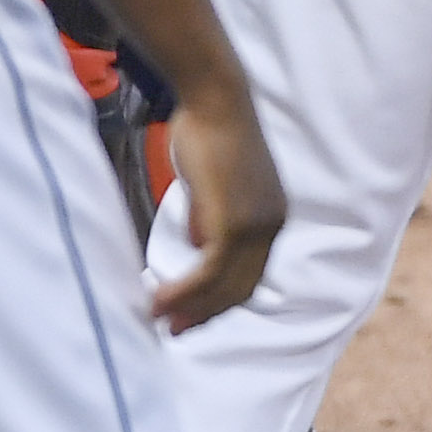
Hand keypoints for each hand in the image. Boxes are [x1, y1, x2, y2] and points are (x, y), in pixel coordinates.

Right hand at [149, 88, 284, 334]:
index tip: (190, 315)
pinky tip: (158, 297)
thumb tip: (197, 245)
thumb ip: (210, 216)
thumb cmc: (208, 132)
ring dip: (190, 308)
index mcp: (273, 218)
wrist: (214, 100)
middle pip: (241, 288)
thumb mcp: (213, 184)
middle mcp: (272, 225)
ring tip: (158, 319)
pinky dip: (183, 290)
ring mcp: (257, 226)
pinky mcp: (235, 222)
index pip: (250, 274)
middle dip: (206, 314)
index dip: (220, 300)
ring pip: (224, 285)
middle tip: (174, 331)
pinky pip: (209, 271)